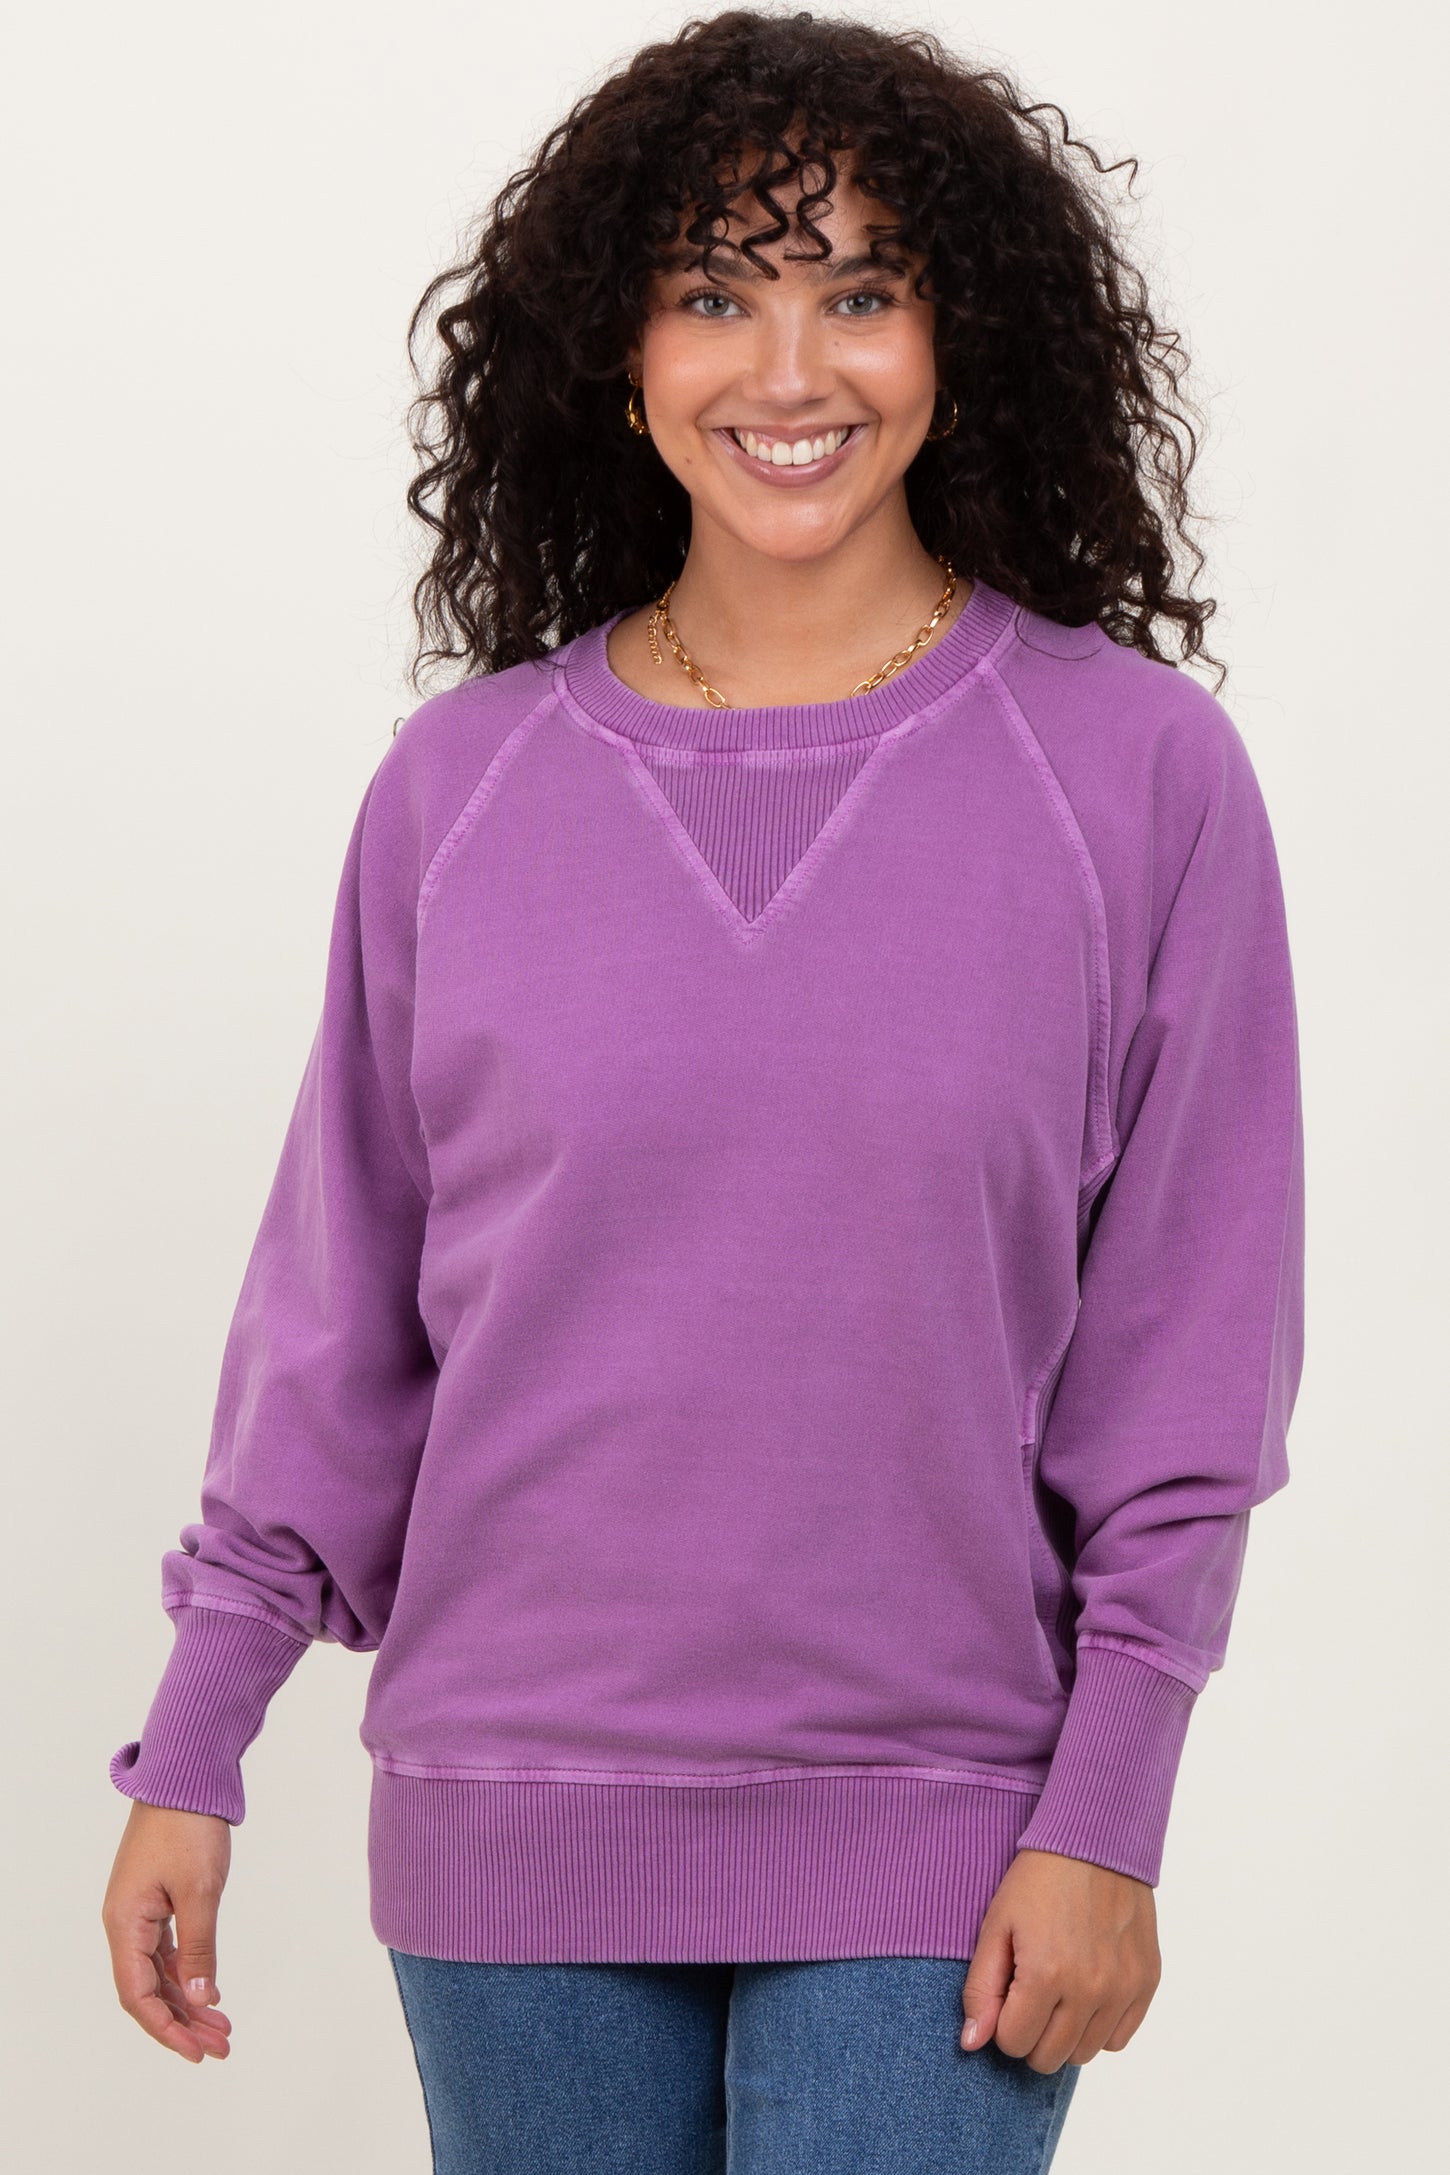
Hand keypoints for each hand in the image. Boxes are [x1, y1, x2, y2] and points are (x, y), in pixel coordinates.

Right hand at [102, 1800, 234, 2062]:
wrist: (185, 1775)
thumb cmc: (188, 1826)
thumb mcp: (200, 1890)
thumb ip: (199, 1947)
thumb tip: (200, 1997)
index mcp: (125, 1923)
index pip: (138, 1995)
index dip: (166, 2028)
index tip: (198, 2051)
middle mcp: (126, 1922)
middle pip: (148, 1989)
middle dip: (183, 2021)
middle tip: (221, 2045)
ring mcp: (140, 1911)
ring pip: (160, 1971)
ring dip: (189, 1999)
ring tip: (222, 2026)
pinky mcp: (157, 1900)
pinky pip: (168, 1950)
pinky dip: (189, 1971)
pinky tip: (209, 1989)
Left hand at [959, 1847, 1160, 2071]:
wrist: (1095, 1841)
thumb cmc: (1039, 1880)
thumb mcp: (997, 1925)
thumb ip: (981, 1989)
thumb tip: (973, 2043)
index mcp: (1047, 1975)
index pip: (1014, 2043)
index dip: (1002, 2023)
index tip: (1006, 1993)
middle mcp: (1090, 1989)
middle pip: (1049, 2058)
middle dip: (1030, 2034)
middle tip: (1029, 1996)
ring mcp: (1123, 1988)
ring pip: (1084, 2054)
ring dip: (1064, 2034)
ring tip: (1057, 1992)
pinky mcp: (1147, 1982)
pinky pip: (1118, 2039)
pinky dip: (1098, 2027)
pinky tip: (1086, 1993)